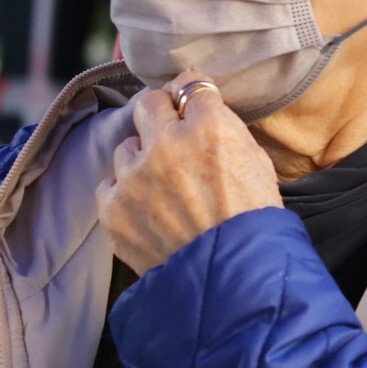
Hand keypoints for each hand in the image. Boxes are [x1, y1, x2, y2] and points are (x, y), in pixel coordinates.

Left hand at [98, 72, 283, 275]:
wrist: (234, 280)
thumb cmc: (253, 221)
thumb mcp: (257, 162)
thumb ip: (224, 131)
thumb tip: (199, 112)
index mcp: (210, 127)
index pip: (191, 86)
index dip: (192, 98)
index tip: (190, 106)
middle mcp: (167, 144)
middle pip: (149, 104)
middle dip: (160, 115)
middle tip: (172, 136)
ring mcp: (135, 177)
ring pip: (127, 147)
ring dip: (142, 161)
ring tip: (164, 190)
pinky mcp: (113, 208)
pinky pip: (109, 185)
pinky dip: (125, 194)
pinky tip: (147, 210)